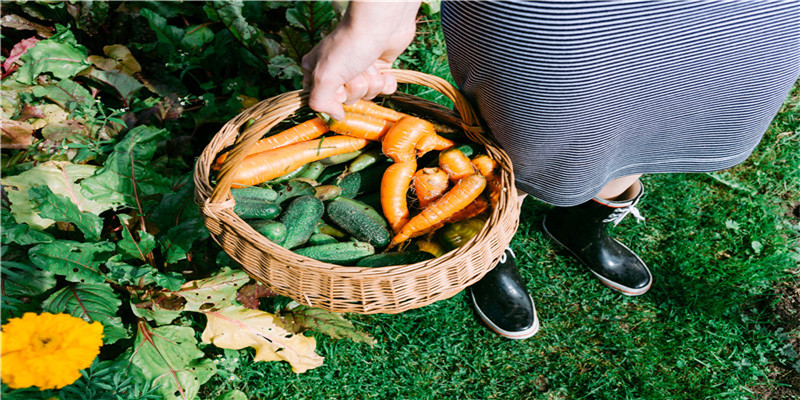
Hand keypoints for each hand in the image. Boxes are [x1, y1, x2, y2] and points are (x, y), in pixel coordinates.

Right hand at [302, 1, 419, 119]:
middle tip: (355, 70)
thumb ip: (320, 102)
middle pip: (348, 99)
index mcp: (316, 71)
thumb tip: (335, 116)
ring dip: (372, 81)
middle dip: (356, 87)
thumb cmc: (349, 45)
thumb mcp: (324, 77)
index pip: (322, 101)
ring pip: (368, 94)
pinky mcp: (379, 68)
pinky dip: (387, 82)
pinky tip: (385, 70)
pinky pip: (384, 89)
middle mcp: (336, 72)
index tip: (337, 86)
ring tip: (369, 64)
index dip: (333, 98)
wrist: (381, 23)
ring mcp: (358, 70)